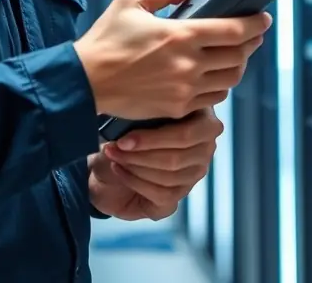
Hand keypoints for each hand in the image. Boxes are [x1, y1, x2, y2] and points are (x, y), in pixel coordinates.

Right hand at [73, 0, 271, 119]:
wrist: (84, 82)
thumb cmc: (105, 39)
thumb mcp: (130, 1)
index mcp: (180, 34)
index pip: (234, 30)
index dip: (255, 23)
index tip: (263, 18)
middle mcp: (188, 64)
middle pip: (239, 55)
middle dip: (252, 43)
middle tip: (254, 34)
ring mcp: (185, 89)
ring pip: (231, 79)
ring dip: (239, 65)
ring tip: (237, 54)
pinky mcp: (177, 107)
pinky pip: (213, 98)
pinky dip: (221, 84)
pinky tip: (216, 74)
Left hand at [88, 109, 222, 220]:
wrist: (106, 160)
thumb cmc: (127, 129)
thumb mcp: (138, 114)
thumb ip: (148, 113)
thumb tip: (139, 117)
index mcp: (202, 120)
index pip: (187, 136)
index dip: (154, 139)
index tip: (124, 139)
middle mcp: (205, 149)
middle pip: (177, 158)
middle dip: (141, 153)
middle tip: (114, 147)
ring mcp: (193, 175)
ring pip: (169, 175)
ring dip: (135, 165)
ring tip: (114, 155)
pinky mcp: (175, 198)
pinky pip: (162, 194)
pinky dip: (135, 181)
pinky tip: (118, 169)